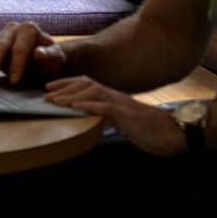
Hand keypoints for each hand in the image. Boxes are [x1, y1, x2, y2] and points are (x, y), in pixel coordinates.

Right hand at [0, 21, 66, 84]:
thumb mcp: (55, 61)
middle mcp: (13, 28)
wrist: (43, 61)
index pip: (20, 47)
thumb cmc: (50, 60)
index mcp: (29, 29)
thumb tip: (37, 52)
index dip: (16, 64)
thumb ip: (49, 56)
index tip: (15, 81)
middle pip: (2, 43)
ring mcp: (1, 33)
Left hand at [42, 77, 185, 155]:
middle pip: (85, 84)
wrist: (172, 133)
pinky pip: (105, 107)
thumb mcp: (121, 121)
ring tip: (53, 100)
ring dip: (70, 95)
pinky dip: (88, 105)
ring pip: (91, 92)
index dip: (66, 84)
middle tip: (44, 94)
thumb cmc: (147, 129)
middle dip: (62, 87)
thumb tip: (87, 117)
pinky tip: (74, 107)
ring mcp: (120, 103)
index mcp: (112, 97)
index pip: (86, 84)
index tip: (48, 88)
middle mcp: (114, 96)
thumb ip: (105, 116)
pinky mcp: (126, 114)